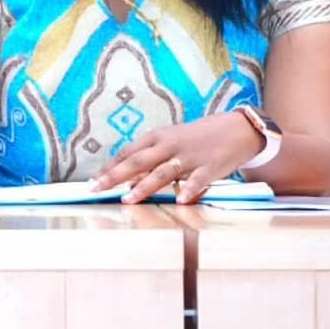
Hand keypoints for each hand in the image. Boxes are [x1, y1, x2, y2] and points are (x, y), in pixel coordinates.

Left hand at [89, 112, 265, 203]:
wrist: (237, 128)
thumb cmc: (197, 138)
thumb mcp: (170, 141)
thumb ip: (149, 158)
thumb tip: (125, 178)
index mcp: (157, 137)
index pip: (127, 153)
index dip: (109, 167)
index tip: (92, 182)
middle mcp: (170, 145)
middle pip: (138, 161)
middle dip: (115, 176)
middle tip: (96, 189)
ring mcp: (190, 156)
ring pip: (162, 172)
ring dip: (144, 186)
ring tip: (128, 199)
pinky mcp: (210, 167)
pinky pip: (198, 180)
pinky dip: (190, 189)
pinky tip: (181, 200)